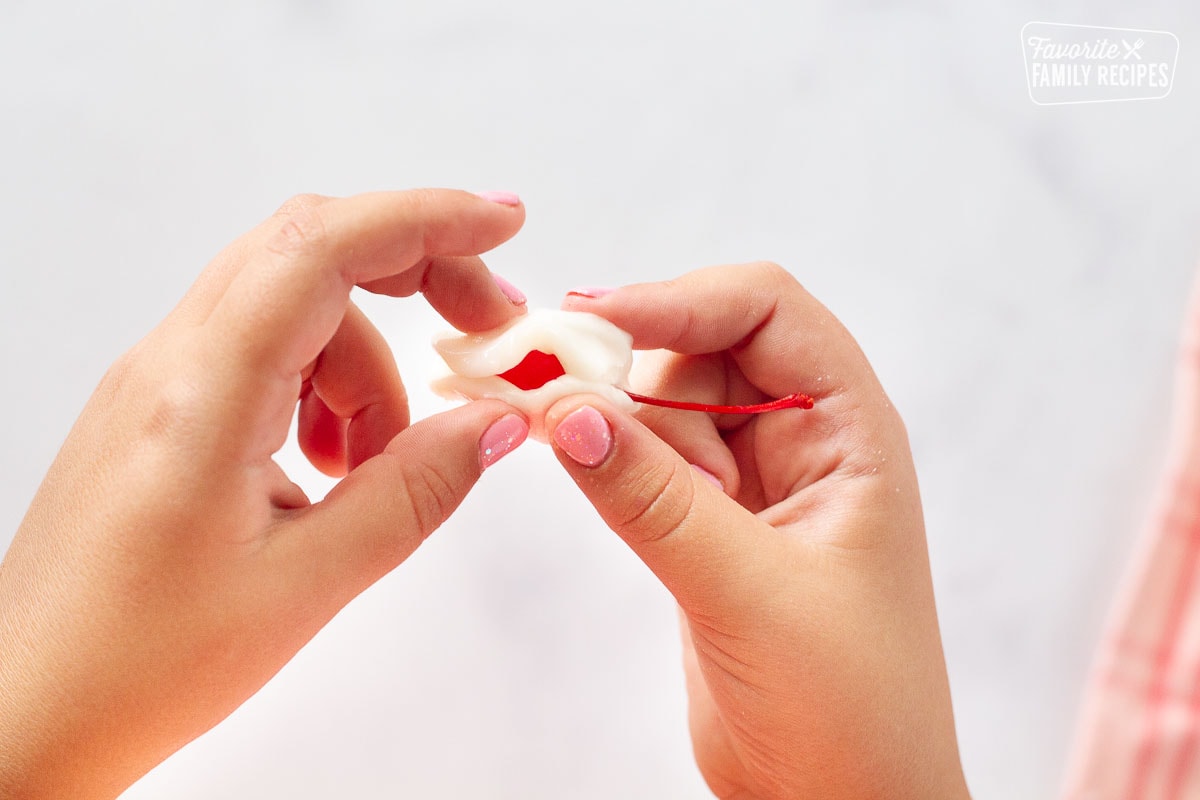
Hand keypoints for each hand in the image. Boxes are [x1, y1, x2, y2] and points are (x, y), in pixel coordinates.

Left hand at [0, 189, 529, 798]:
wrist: (29, 710)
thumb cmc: (136, 663)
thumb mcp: (307, 583)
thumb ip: (414, 491)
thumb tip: (494, 422)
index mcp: (203, 393)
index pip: (322, 248)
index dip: (425, 218)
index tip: (502, 224)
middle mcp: (172, 362)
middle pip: (312, 254)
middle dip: (414, 275)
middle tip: (484, 333)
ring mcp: (160, 380)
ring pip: (296, 311)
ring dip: (368, 365)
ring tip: (383, 463)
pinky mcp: (163, 409)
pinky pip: (266, 356)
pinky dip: (326, 390)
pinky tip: (332, 469)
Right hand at [548, 264, 969, 798]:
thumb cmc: (851, 706)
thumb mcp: (751, 592)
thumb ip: (655, 500)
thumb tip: (566, 411)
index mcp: (850, 432)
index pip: (765, 312)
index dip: (677, 300)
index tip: (588, 321)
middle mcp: (803, 441)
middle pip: (700, 348)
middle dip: (625, 358)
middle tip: (544, 382)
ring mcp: (752, 484)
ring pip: (661, 403)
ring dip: (612, 416)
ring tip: (587, 458)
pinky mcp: (707, 526)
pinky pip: (645, 461)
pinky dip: (605, 456)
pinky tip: (575, 462)